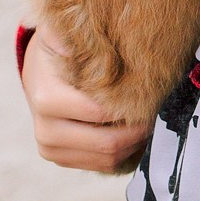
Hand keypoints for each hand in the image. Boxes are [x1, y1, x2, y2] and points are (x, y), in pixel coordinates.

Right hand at [21, 29, 152, 172]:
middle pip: (107, 143)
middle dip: (138, 130)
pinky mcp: (60, 159)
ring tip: (150, 121)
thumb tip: (90, 40)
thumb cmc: (59, 50)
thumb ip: (76, 36)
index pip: (100, 113)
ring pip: (107, 159)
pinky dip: (124, 153)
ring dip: (134, 144)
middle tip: (160, 112)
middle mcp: (45, 129)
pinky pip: (102, 165)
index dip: (132, 106)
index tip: (154, 93)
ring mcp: (51, 148)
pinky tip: (135, 133)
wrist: (39, 73)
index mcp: (47, 98)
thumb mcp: (63, 34)